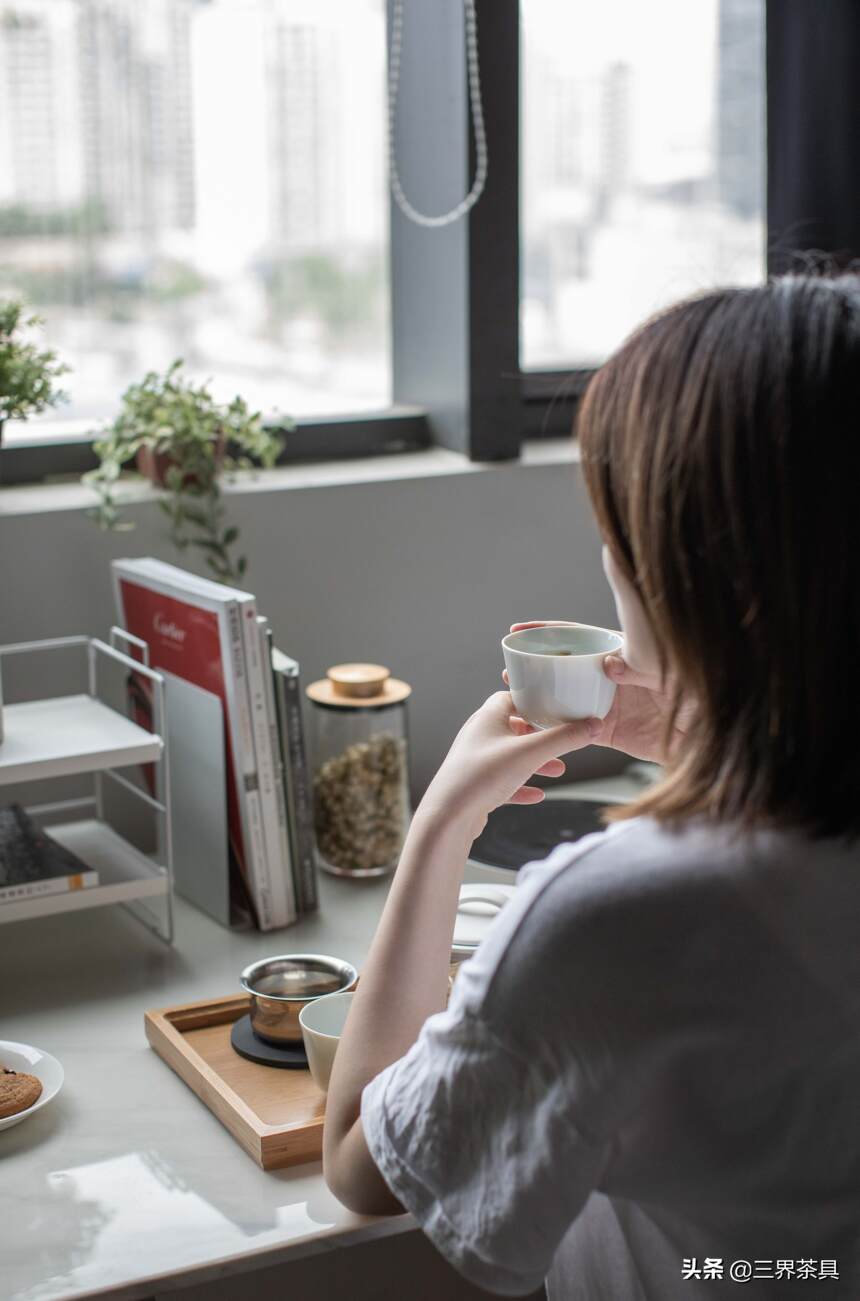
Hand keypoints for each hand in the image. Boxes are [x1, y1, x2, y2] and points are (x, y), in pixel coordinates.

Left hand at [416, 690, 598, 843]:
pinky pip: (502, 782)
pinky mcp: (475, 786)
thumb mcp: (530, 753)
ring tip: (557, 770)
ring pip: (510, 756)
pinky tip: (537, 795)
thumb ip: (564, 739)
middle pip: (514, 727)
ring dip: (534, 762)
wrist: (448, 817)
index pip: (513, 698)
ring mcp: (475, 761)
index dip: (536, 701)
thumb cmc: (481, 777)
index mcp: (487, 718)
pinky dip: (521, 786)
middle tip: (561, 741)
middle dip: (540, 736)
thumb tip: (594, 725)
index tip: (557, 707)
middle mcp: (478, 736)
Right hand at [506, 622, 694, 764]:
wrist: (708, 737)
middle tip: (510, 668)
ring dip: (537, 696)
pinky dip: (552, 727)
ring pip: (563, 697)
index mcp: (621, 655)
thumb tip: (609, 664)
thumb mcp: (669, 672)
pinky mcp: (607, 732)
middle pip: (563, 666)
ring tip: (512, 696)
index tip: (521, 629)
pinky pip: (573, 729)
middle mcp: (609, 678)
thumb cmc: (697, 695)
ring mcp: (606, 705)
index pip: (578, 636)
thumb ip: (638, 668)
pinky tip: (532, 726)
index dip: (548, 631)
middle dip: (534, 665)